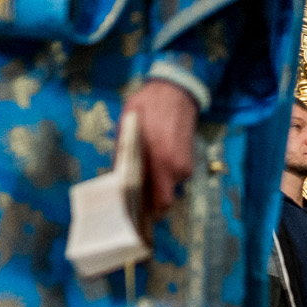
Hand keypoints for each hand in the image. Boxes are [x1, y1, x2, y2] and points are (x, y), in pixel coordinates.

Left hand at [123, 79, 197, 220]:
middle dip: (149, 194)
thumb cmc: (149, 107)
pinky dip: (164, 172)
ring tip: (144, 166)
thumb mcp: (127, 127)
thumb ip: (124, 155)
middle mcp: (178, 169)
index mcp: (163, 162)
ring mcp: (186, 166)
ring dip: (156, 180)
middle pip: (163, 196)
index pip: (162, 202)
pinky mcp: (189, 161)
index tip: (137, 213)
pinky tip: (154, 158)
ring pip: (168, 185)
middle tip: (134, 188)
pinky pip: (174, 175)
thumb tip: (117, 178)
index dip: (150, 212)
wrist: (176, 93)